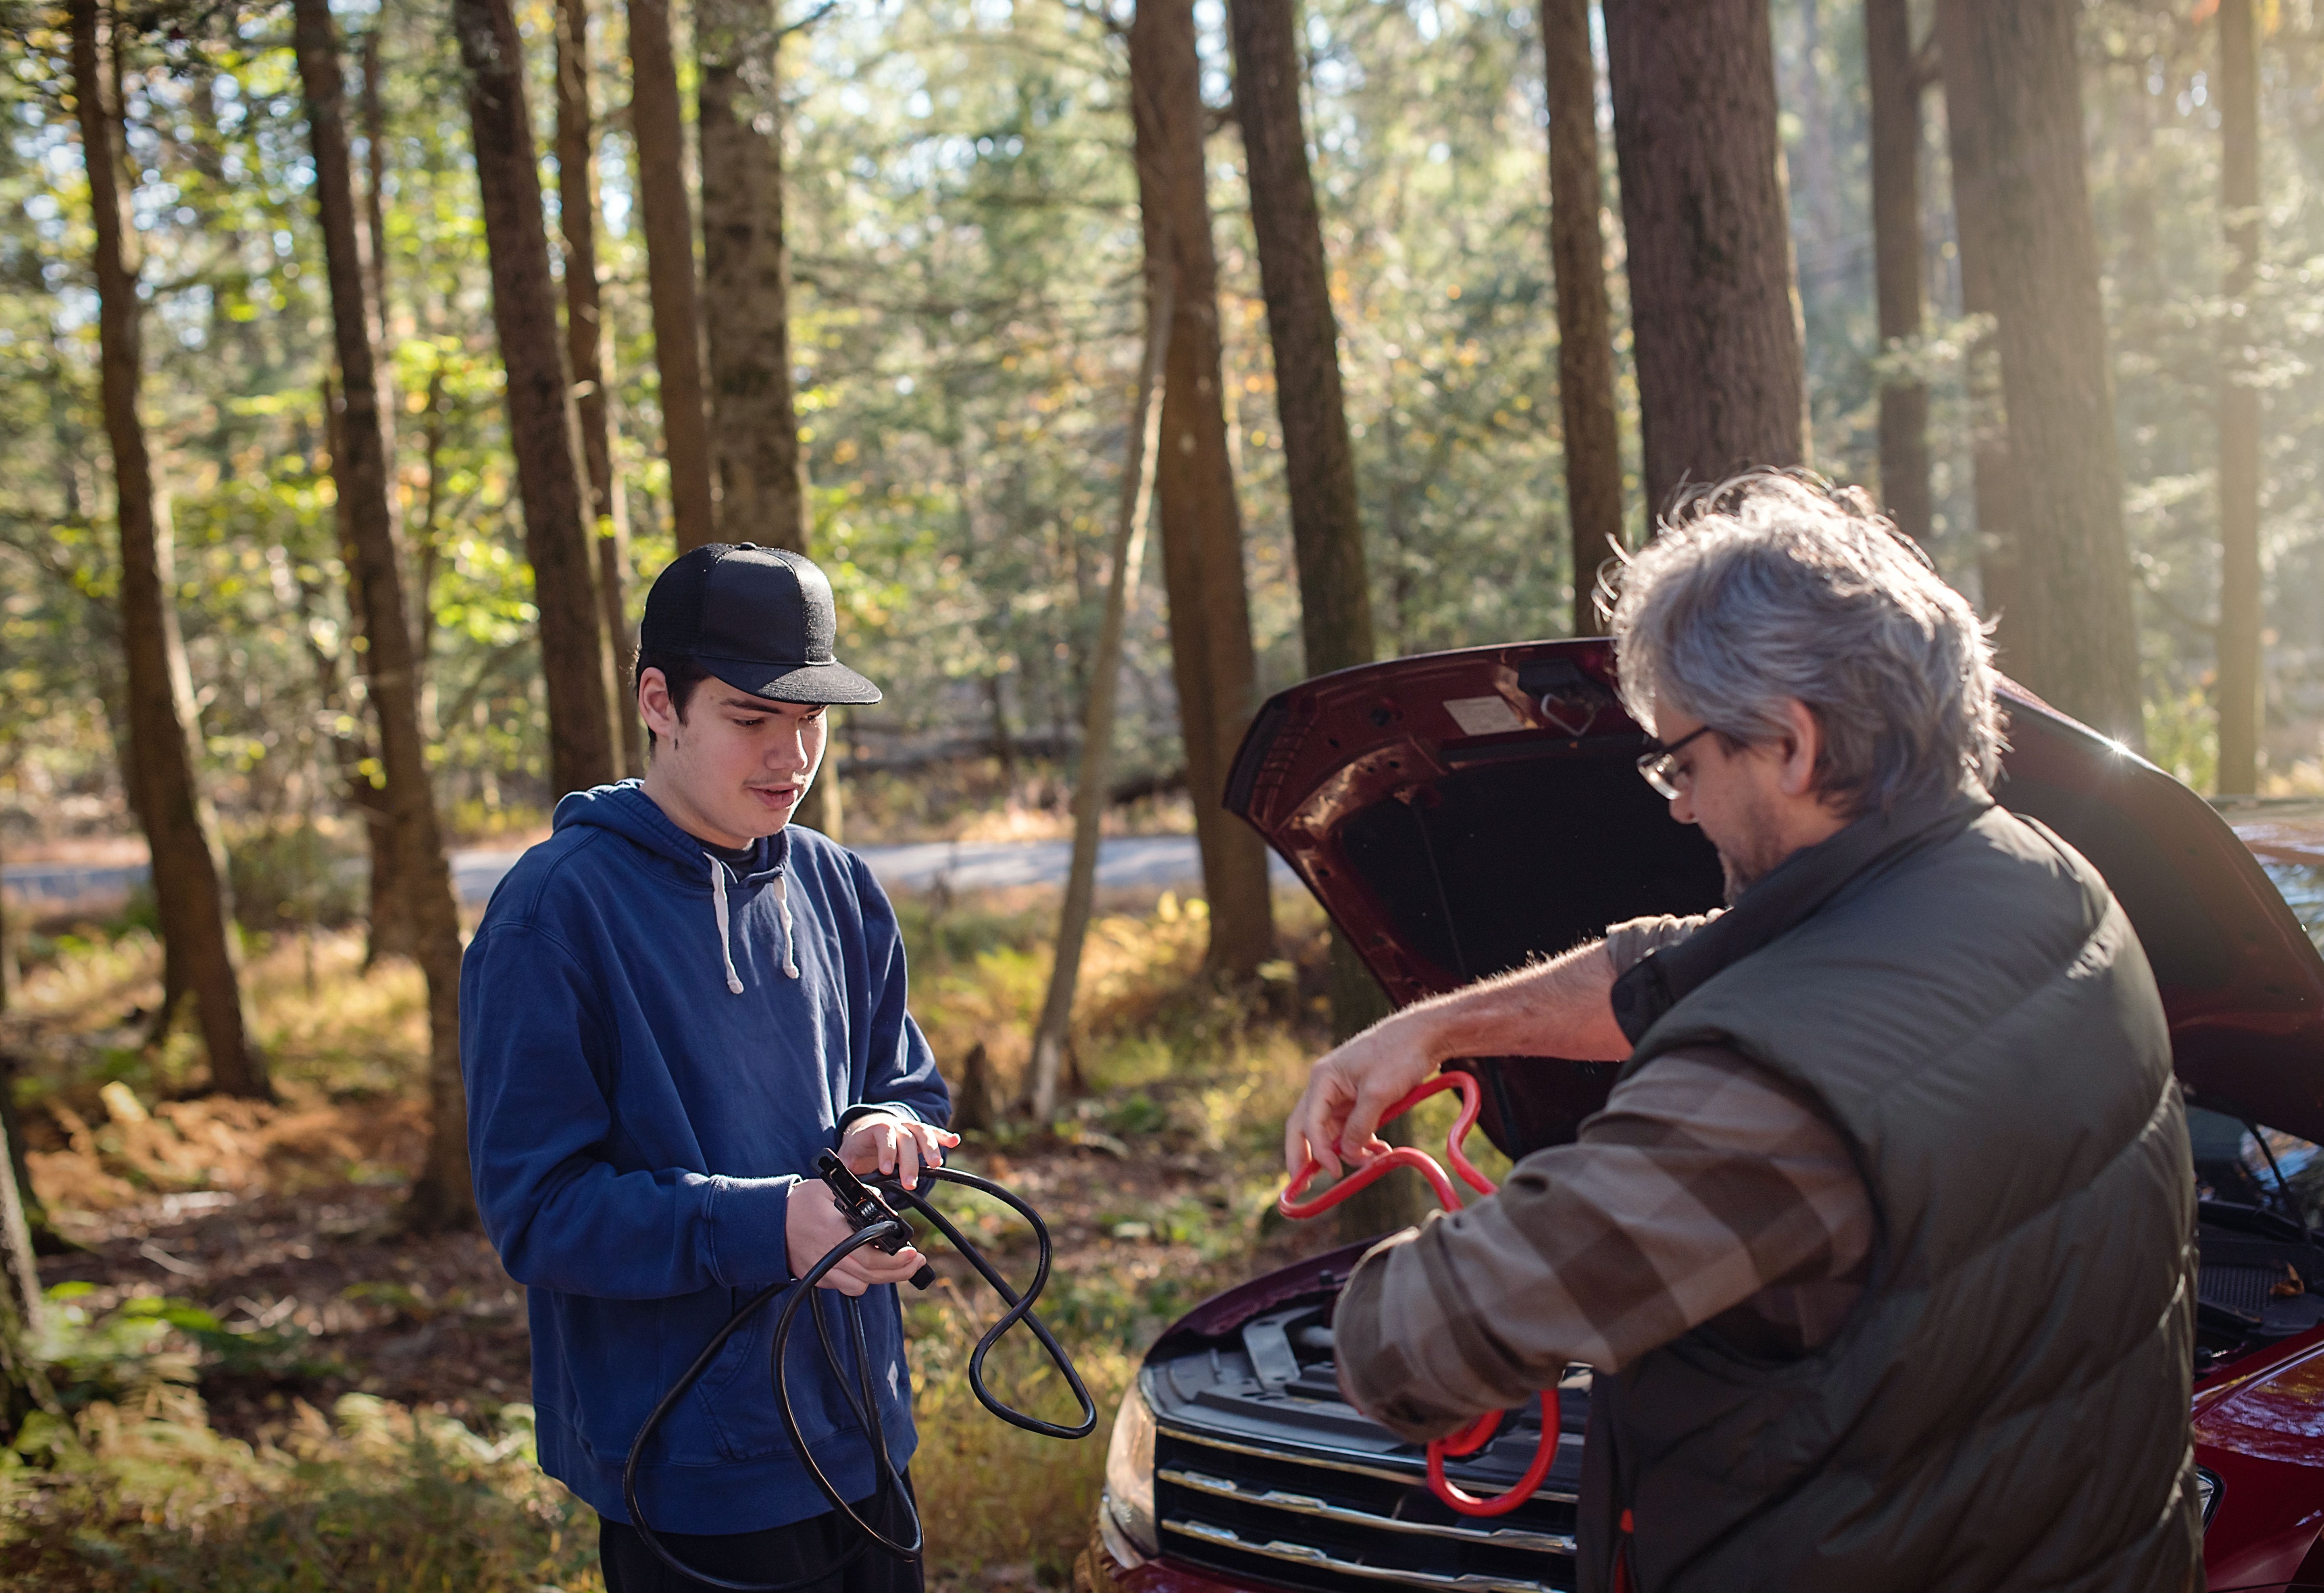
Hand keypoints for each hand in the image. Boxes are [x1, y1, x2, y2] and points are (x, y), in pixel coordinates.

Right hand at [787, 1177, 928, 1295]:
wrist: (765, 1222)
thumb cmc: (798, 1203)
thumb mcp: (829, 1189)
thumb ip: (860, 1196)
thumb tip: (884, 1206)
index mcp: (833, 1233)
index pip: (870, 1257)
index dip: (896, 1261)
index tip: (913, 1253)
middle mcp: (828, 1257)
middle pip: (871, 1276)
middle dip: (900, 1271)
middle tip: (916, 1262)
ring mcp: (822, 1271)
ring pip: (860, 1286)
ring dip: (883, 1277)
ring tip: (898, 1265)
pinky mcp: (817, 1278)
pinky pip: (846, 1286)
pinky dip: (862, 1280)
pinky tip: (871, 1267)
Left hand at [837, 1111, 959, 1191]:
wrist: (862, 1133)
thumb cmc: (857, 1150)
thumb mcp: (848, 1160)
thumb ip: (852, 1174)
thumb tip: (858, 1193)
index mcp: (872, 1130)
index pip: (883, 1133)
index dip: (887, 1150)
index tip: (887, 1170)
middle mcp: (892, 1124)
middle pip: (905, 1136)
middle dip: (910, 1161)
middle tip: (910, 1183)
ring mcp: (907, 1126)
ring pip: (921, 1131)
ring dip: (930, 1147)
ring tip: (936, 1164)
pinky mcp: (918, 1132)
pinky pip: (932, 1132)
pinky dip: (944, 1136)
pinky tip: (955, 1141)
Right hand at [1283, 1017, 1436, 1184]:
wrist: (1424, 1036)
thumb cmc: (1399, 1055)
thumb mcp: (1379, 1093)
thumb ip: (1360, 1126)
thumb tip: (1347, 1153)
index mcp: (1323, 1080)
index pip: (1309, 1123)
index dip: (1318, 1152)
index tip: (1334, 1173)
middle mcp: (1327, 1087)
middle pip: (1308, 1128)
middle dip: (1308, 1157)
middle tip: (1306, 1184)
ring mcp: (1343, 1093)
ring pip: (1334, 1131)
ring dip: (1348, 1151)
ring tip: (1372, 1161)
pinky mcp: (1359, 1098)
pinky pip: (1353, 1127)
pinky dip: (1363, 1141)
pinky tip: (1380, 1149)